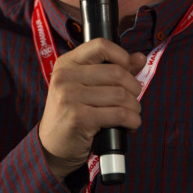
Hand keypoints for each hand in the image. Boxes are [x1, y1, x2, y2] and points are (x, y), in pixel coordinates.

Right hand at [38, 38, 145, 180]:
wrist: (52, 147)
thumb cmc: (73, 113)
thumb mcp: (87, 87)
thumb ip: (113, 69)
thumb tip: (140, 58)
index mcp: (67, 63)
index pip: (101, 45)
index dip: (122, 56)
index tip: (128, 70)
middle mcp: (65, 76)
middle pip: (116, 72)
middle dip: (134, 88)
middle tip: (133, 99)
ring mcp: (70, 97)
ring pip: (120, 95)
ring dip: (134, 107)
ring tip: (132, 113)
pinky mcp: (78, 118)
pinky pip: (118, 114)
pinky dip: (132, 120)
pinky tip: (130, 125)